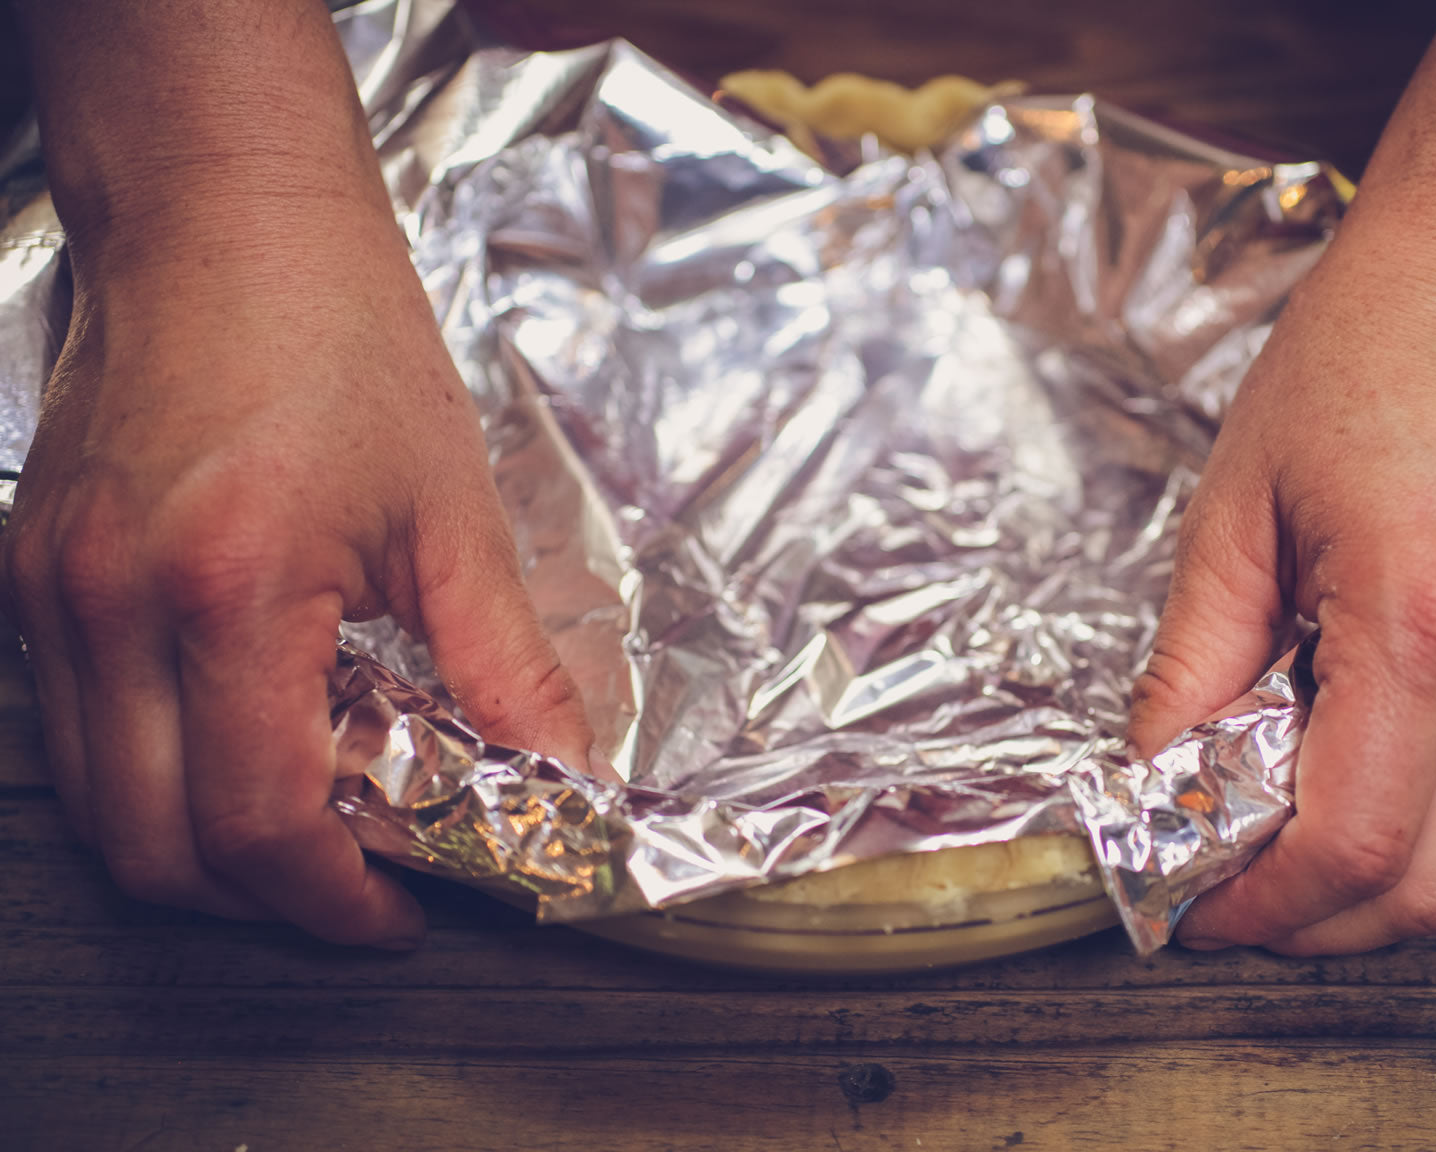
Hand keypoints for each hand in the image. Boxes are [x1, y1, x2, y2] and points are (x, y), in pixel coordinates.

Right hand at [1, 195, 595, 947]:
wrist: (224, 214)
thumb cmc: (339, 334)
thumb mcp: (451, 511)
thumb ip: (507, 666)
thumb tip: (562, 775)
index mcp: (230, 588)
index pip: (258, 824)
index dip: (334, 901)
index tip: (396, 913)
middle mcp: (110, 603)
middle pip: (153, 850)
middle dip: (260, 901)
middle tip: (356, 883)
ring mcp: (52, 591)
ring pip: (96, 804)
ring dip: (201, 847)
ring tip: (309, 816)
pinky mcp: (34, 571)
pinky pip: (74, 730)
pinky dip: (154, 773)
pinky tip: (240, 738)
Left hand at [1129, 236, 1435, 954]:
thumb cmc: (1365, 356)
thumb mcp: (1235, 510)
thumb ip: (1192, 665)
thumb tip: (1158, 779)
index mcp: (1424, 613)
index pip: (1354, 843)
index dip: (1266, 908)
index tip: (1201, 908)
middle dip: (1325, 923)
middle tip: (1243, 892)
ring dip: (1403, 887)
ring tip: (1312, 842)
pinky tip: (1393, 771)